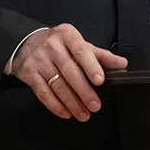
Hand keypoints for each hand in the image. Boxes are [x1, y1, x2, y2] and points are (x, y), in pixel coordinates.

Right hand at [11, 23, 127, 120]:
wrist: (27, 43)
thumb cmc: (59, 45)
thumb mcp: (79, 45)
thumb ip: (101, 55)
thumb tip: (122, 63)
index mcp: (67, 35)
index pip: (81, 50)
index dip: (91, 66)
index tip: (100, 81)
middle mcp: (52, 46)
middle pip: (70, 71)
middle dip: (84, 91)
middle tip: (95, 105)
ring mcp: (39, 60)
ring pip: (57, 85)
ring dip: (72, 103)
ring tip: (84, 113)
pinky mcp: (29, 74)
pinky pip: (43, 93)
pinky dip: (55, 105)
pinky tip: (66, 112)